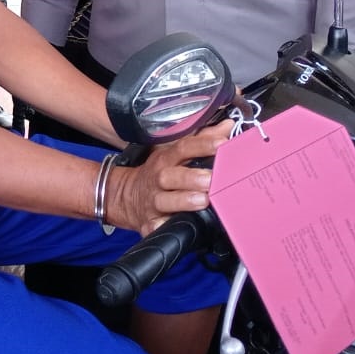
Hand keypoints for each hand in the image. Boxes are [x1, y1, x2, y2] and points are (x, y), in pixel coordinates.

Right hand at [106, 121, 230, 235]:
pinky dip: (162, 227)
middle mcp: (158, 179)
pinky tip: (173, 226)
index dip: (202, 145)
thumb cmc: (160, 174)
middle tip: (211, 179)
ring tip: (202, 200)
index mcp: (167, 159)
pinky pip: (154, 226)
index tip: (221, 144)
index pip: (183, 148)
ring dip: (183, 200)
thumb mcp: (176, 154)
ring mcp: (153, 201)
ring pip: (165, 201)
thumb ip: (203, 140)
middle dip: (191, 177)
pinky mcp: (149, 222)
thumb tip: (228, 126)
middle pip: (171, 175)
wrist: (127, 196)